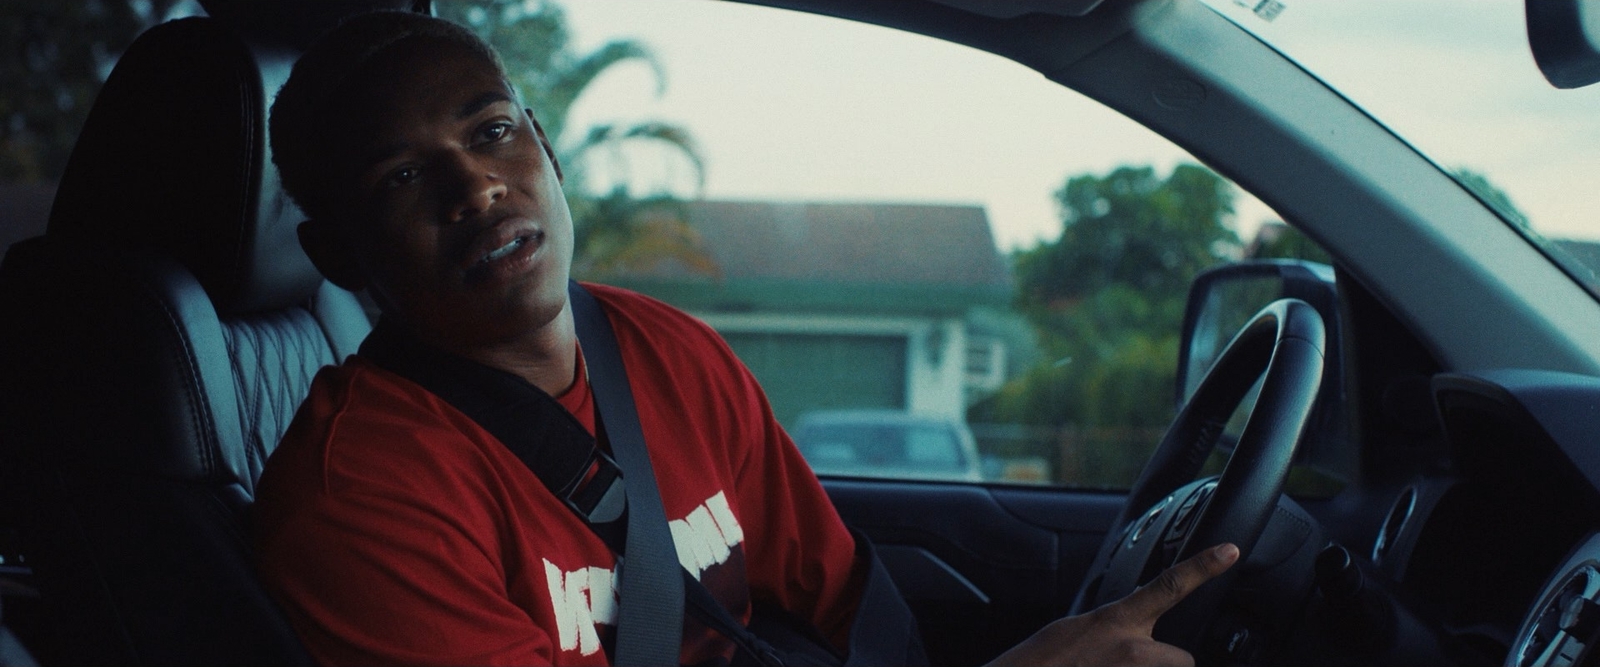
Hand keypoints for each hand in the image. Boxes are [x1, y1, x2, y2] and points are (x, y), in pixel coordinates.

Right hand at [986, 543, 1240, 666]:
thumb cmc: (1041, 661)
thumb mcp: (1079, 629)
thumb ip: (1114, 627)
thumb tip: (1133, 632)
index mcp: (1117, 621)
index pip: (1170, 586)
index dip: (1203, 567)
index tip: (1229, 551)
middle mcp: (1133, 651)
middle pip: (1183, 659)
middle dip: (1166, 664)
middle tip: (1132, 666)